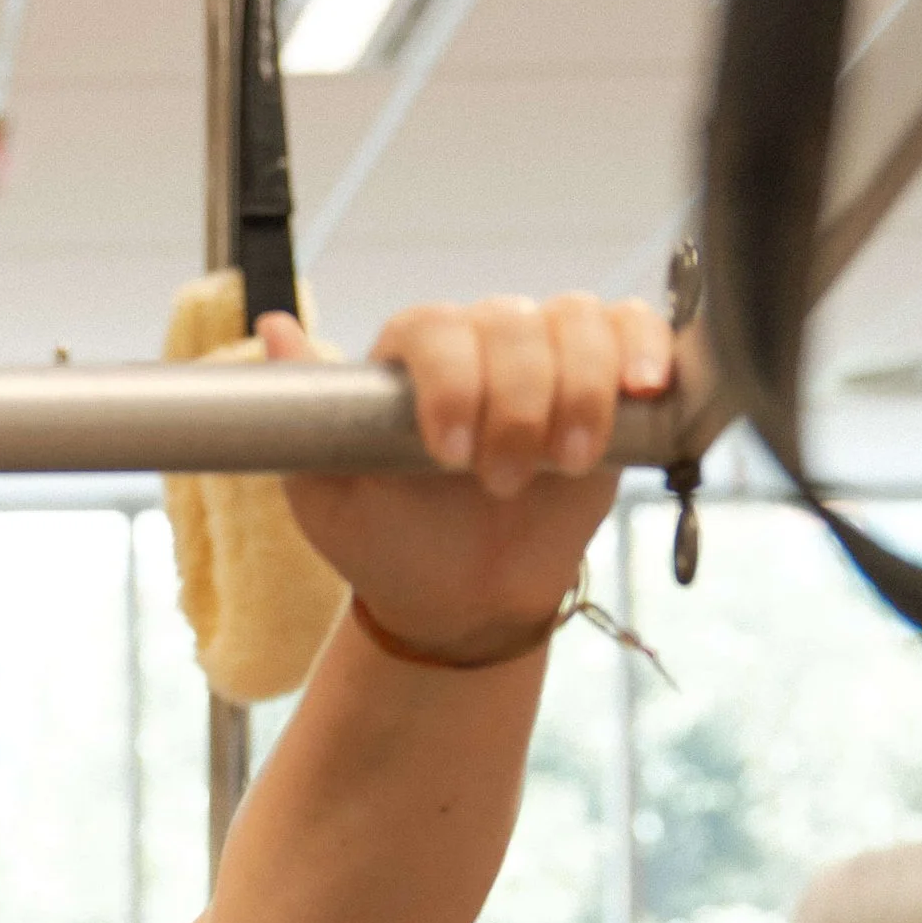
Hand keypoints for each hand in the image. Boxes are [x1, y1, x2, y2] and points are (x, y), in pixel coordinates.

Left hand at [266, 294, 672, 664]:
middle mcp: (481, 343)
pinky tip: (643, 389)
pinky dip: (647, 349)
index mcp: (413, 358)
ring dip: (579, 388)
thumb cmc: (388, 545)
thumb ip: (303, 419)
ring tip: (567, 459)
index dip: (449, 381)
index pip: (434, 328)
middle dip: (513, 404)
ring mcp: (548, 357)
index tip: (449, 454)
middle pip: (512, 321)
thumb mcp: (326, 497)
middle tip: (498, 483)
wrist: (459, 600)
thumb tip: (274, 328)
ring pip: (578, 321)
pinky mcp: (607, 383)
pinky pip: (635, 331)